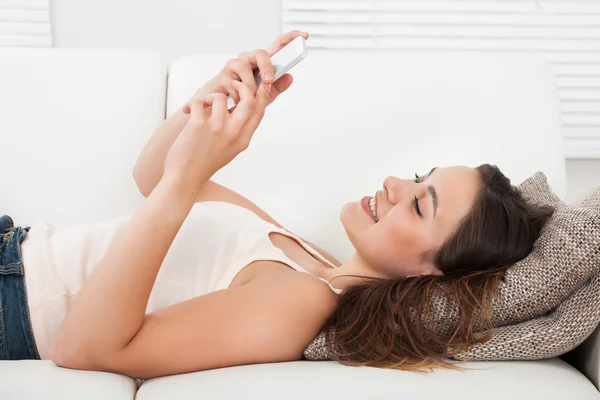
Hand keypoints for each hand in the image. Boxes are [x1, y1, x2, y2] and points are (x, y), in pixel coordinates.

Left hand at [164, 80, 268, 188]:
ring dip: (210, 96)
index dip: (262, 95)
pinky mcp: (199, 126)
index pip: (259, 112)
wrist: (185, 179)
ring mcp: (217, 129)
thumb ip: (238, 132)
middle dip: (242, 86)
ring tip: (203, 105)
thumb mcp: (230, 149)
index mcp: (243, 140)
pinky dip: (194, 103)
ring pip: (221, 97)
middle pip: (249, 100)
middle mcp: (234, 134)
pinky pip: (200, 102)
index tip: (260, 84)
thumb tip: (239, 110)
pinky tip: (189, 111)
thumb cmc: (204, 164)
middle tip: (232, 84)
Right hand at [187, 30, 308, 109]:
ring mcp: (233, 66)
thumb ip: (276, 87)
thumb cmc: (242, 98)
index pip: (277, 46)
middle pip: (260, 53)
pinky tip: (238, 102)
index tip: (304, 35)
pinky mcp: (221, 76)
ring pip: (245, 68)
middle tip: (269, 81)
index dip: (290, 38)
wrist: (219, 109)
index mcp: (261, 63)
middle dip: (267, 67)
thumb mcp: (264, 96)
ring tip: (249, 99)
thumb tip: (290, 77)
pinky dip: (238, 95)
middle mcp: (247, 60)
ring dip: (250, 86)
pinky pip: (233, 82)